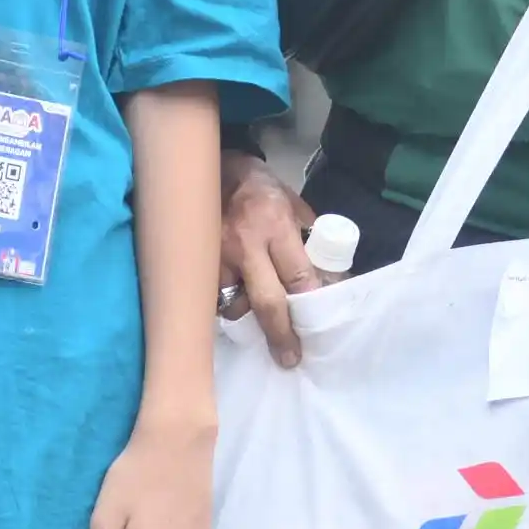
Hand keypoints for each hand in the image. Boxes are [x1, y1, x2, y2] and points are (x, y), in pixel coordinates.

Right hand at [221, 154, 322, 367]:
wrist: (215, 171)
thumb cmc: (262, 190)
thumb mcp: (294, 207)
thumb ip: (309, 241)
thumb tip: (330, 277)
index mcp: (275, 226)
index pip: (297, 276)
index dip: (309, 305)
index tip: (316, 328)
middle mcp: (244, 245)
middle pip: (267, 302)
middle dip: (280, 334)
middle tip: (289, 358)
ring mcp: (217, 257)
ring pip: (236, 305)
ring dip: (249, 318)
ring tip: (260, 324)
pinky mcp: (197, 265)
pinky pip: (214, 298)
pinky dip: (227, 305)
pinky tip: (236, 305)